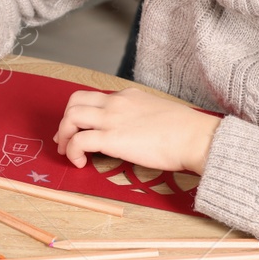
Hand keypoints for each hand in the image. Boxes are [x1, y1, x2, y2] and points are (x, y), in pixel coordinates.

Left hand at [54, 88, 220, 172]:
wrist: (195, 137)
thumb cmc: (185, 131)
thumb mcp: (157, 113)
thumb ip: (140, 117)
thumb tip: (134, 131)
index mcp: (128, 96)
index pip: (94, 98)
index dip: (80, 113)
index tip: (78, 128)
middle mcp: (116, 103)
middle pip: (74, 101)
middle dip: (65, 121)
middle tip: (64, 139)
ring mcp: (111, 118)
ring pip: (71, 117)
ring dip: (64, 135)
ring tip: (68, 152)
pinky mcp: (111, 138)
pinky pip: (78, 141)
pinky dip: (72, 152)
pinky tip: (80, 163)